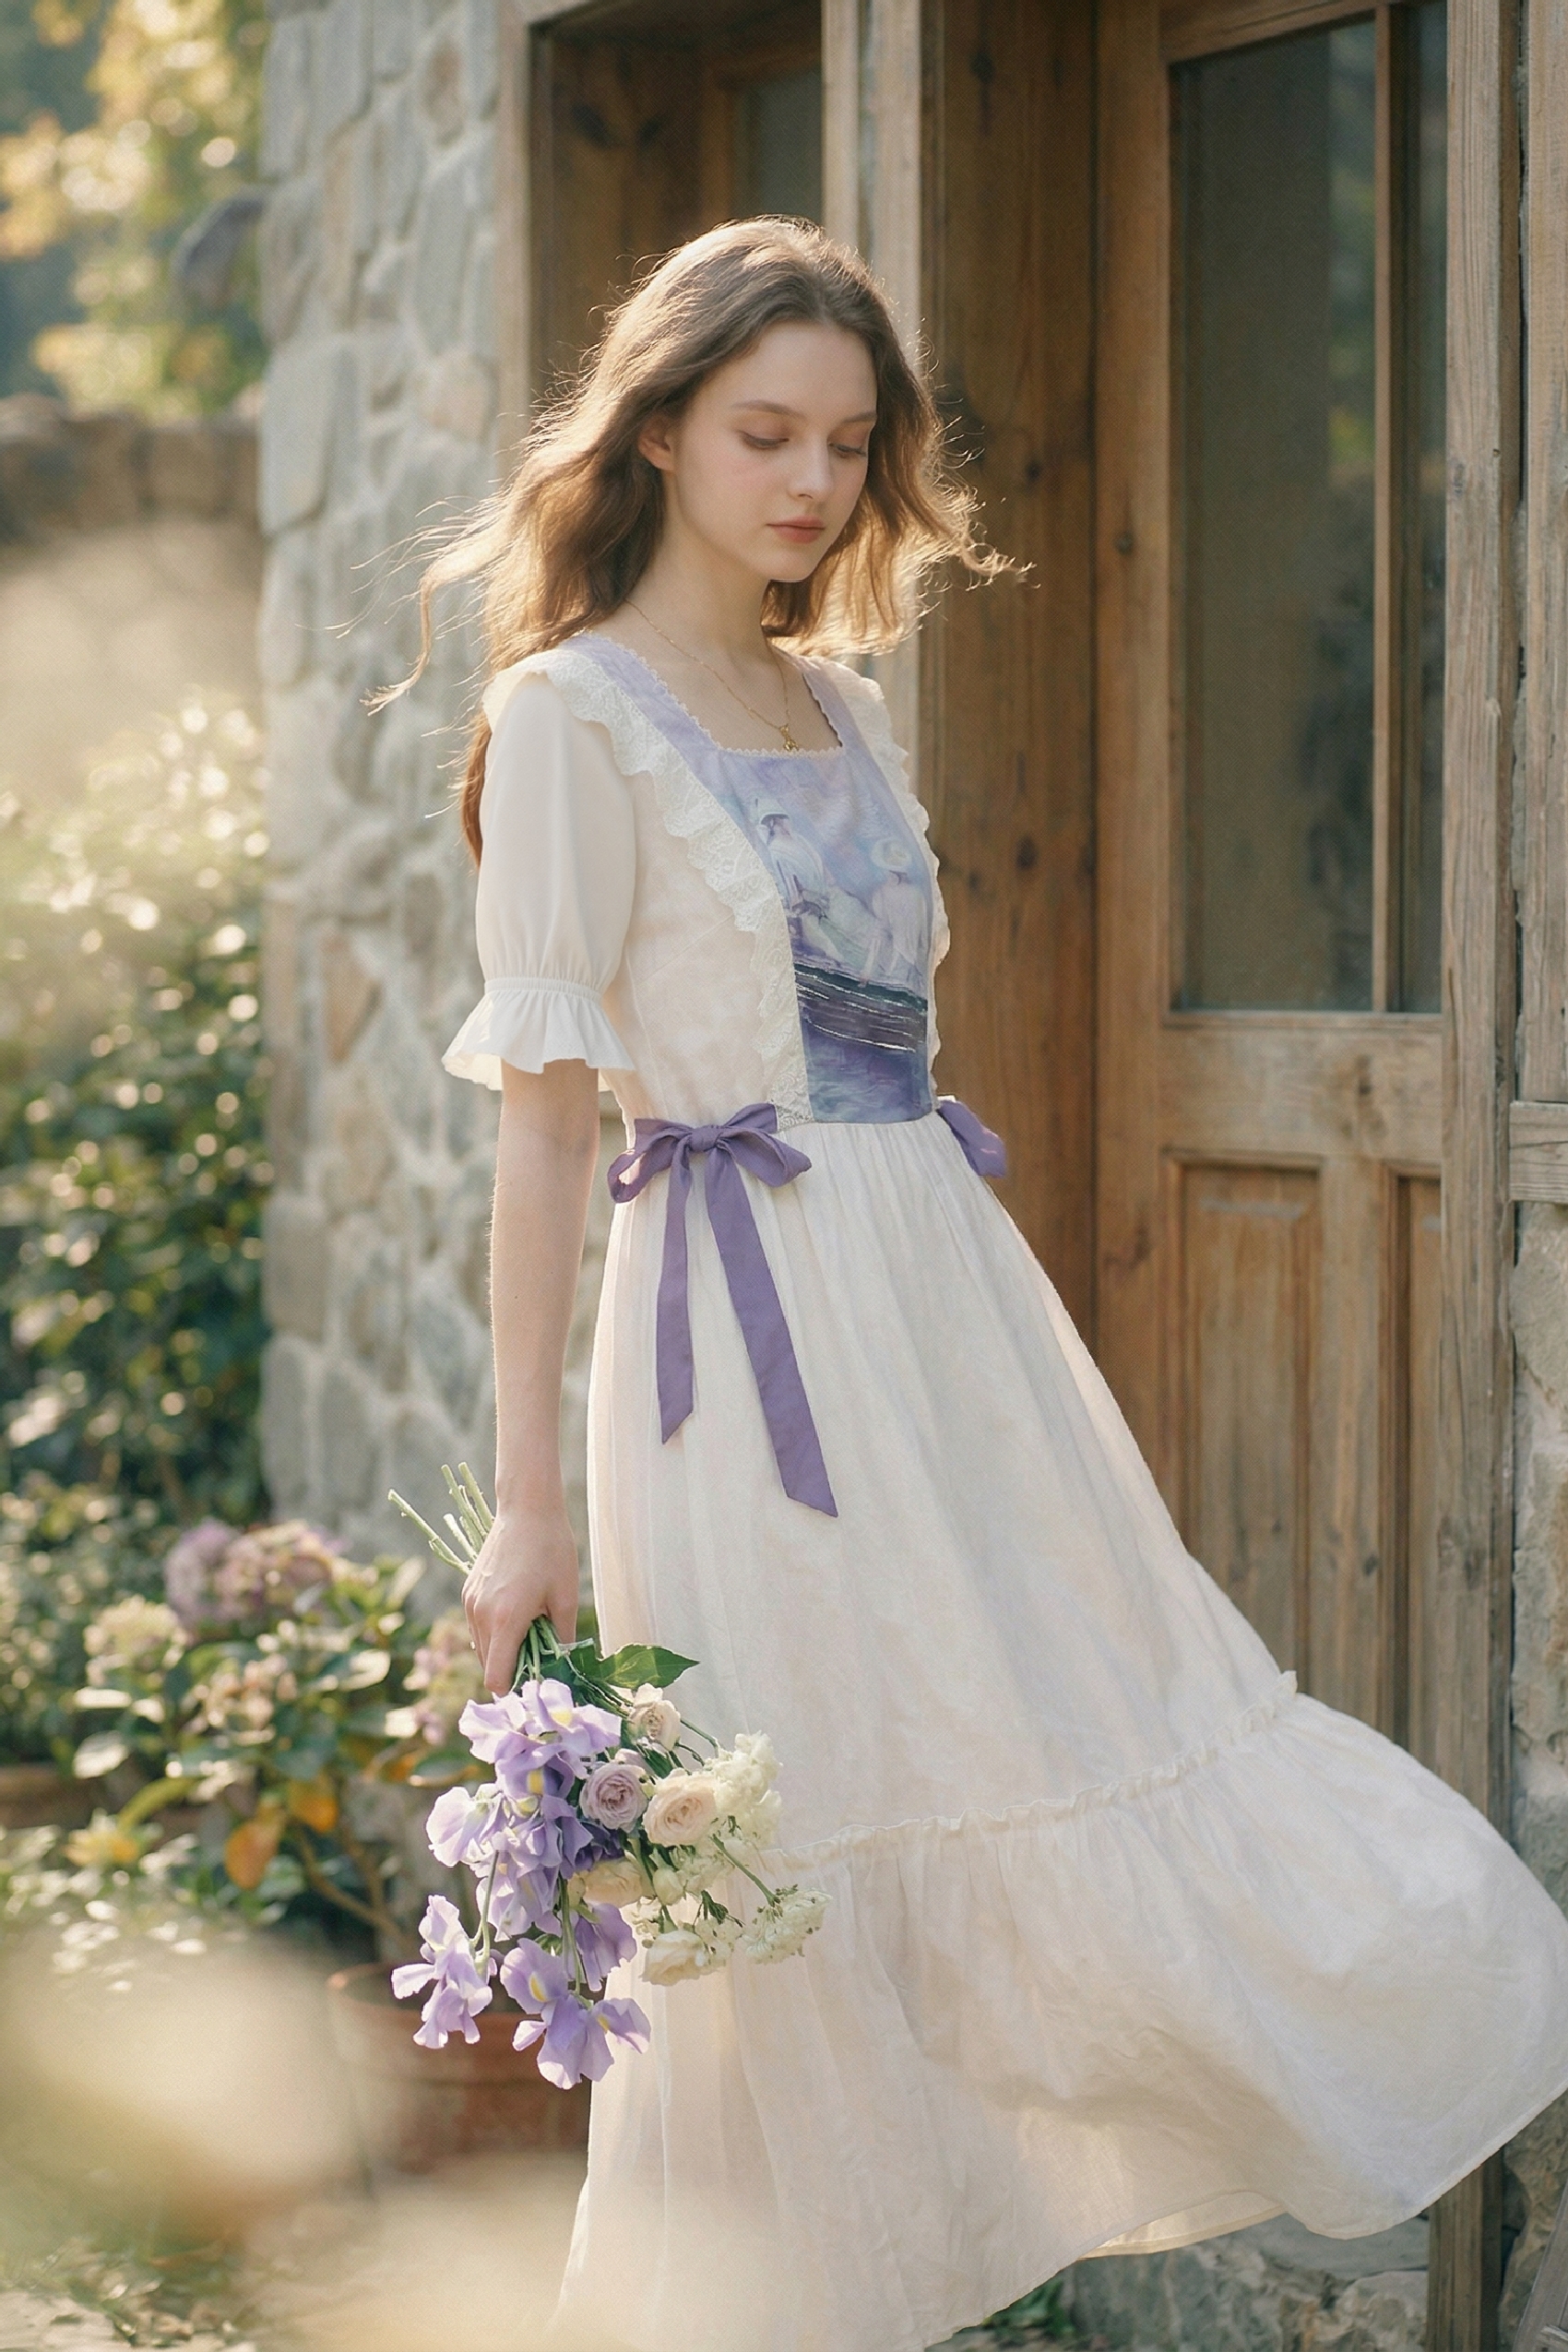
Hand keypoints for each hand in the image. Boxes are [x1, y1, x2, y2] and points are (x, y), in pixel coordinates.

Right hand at [463, 1501, 579, 1693]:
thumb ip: (562, 1639)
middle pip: (488, 1666)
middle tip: (540, 1655)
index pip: (496, 1679)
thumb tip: (564, 1669)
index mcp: (506, 1620)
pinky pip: (478, 1627)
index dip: (515, 1689)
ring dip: (503, 1650)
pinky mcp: (468, 1592)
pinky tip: (518, 1613)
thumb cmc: (552, 1550)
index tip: (537, 1682)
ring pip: (481, 1648)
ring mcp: (471, 1602)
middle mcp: (481, 1615)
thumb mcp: (565, 1597)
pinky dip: (495, 1632)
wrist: (526, 1509)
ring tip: (531, 1629)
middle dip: (512, 1669)